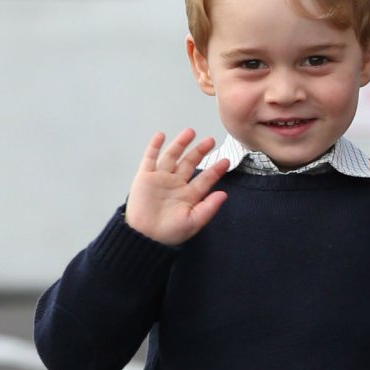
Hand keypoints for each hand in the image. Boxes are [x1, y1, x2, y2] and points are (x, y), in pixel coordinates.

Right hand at [124, 129, 228, 245]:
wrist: (144, 236)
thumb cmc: (168, 233)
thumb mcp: (193, 222)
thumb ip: (209, 208)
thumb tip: (224, 194)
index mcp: (189, 195)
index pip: (205, 179)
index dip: (215, 169)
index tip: (226, 160)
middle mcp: (176, 184)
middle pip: (190, 163)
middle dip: (200, 151)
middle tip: (210, 141)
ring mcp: (160, 179)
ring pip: (172, 156)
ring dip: (180, 143)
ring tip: (190, 132)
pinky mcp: (145, 177)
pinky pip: (150, 158)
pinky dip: (154, 147)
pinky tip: (161, 136)